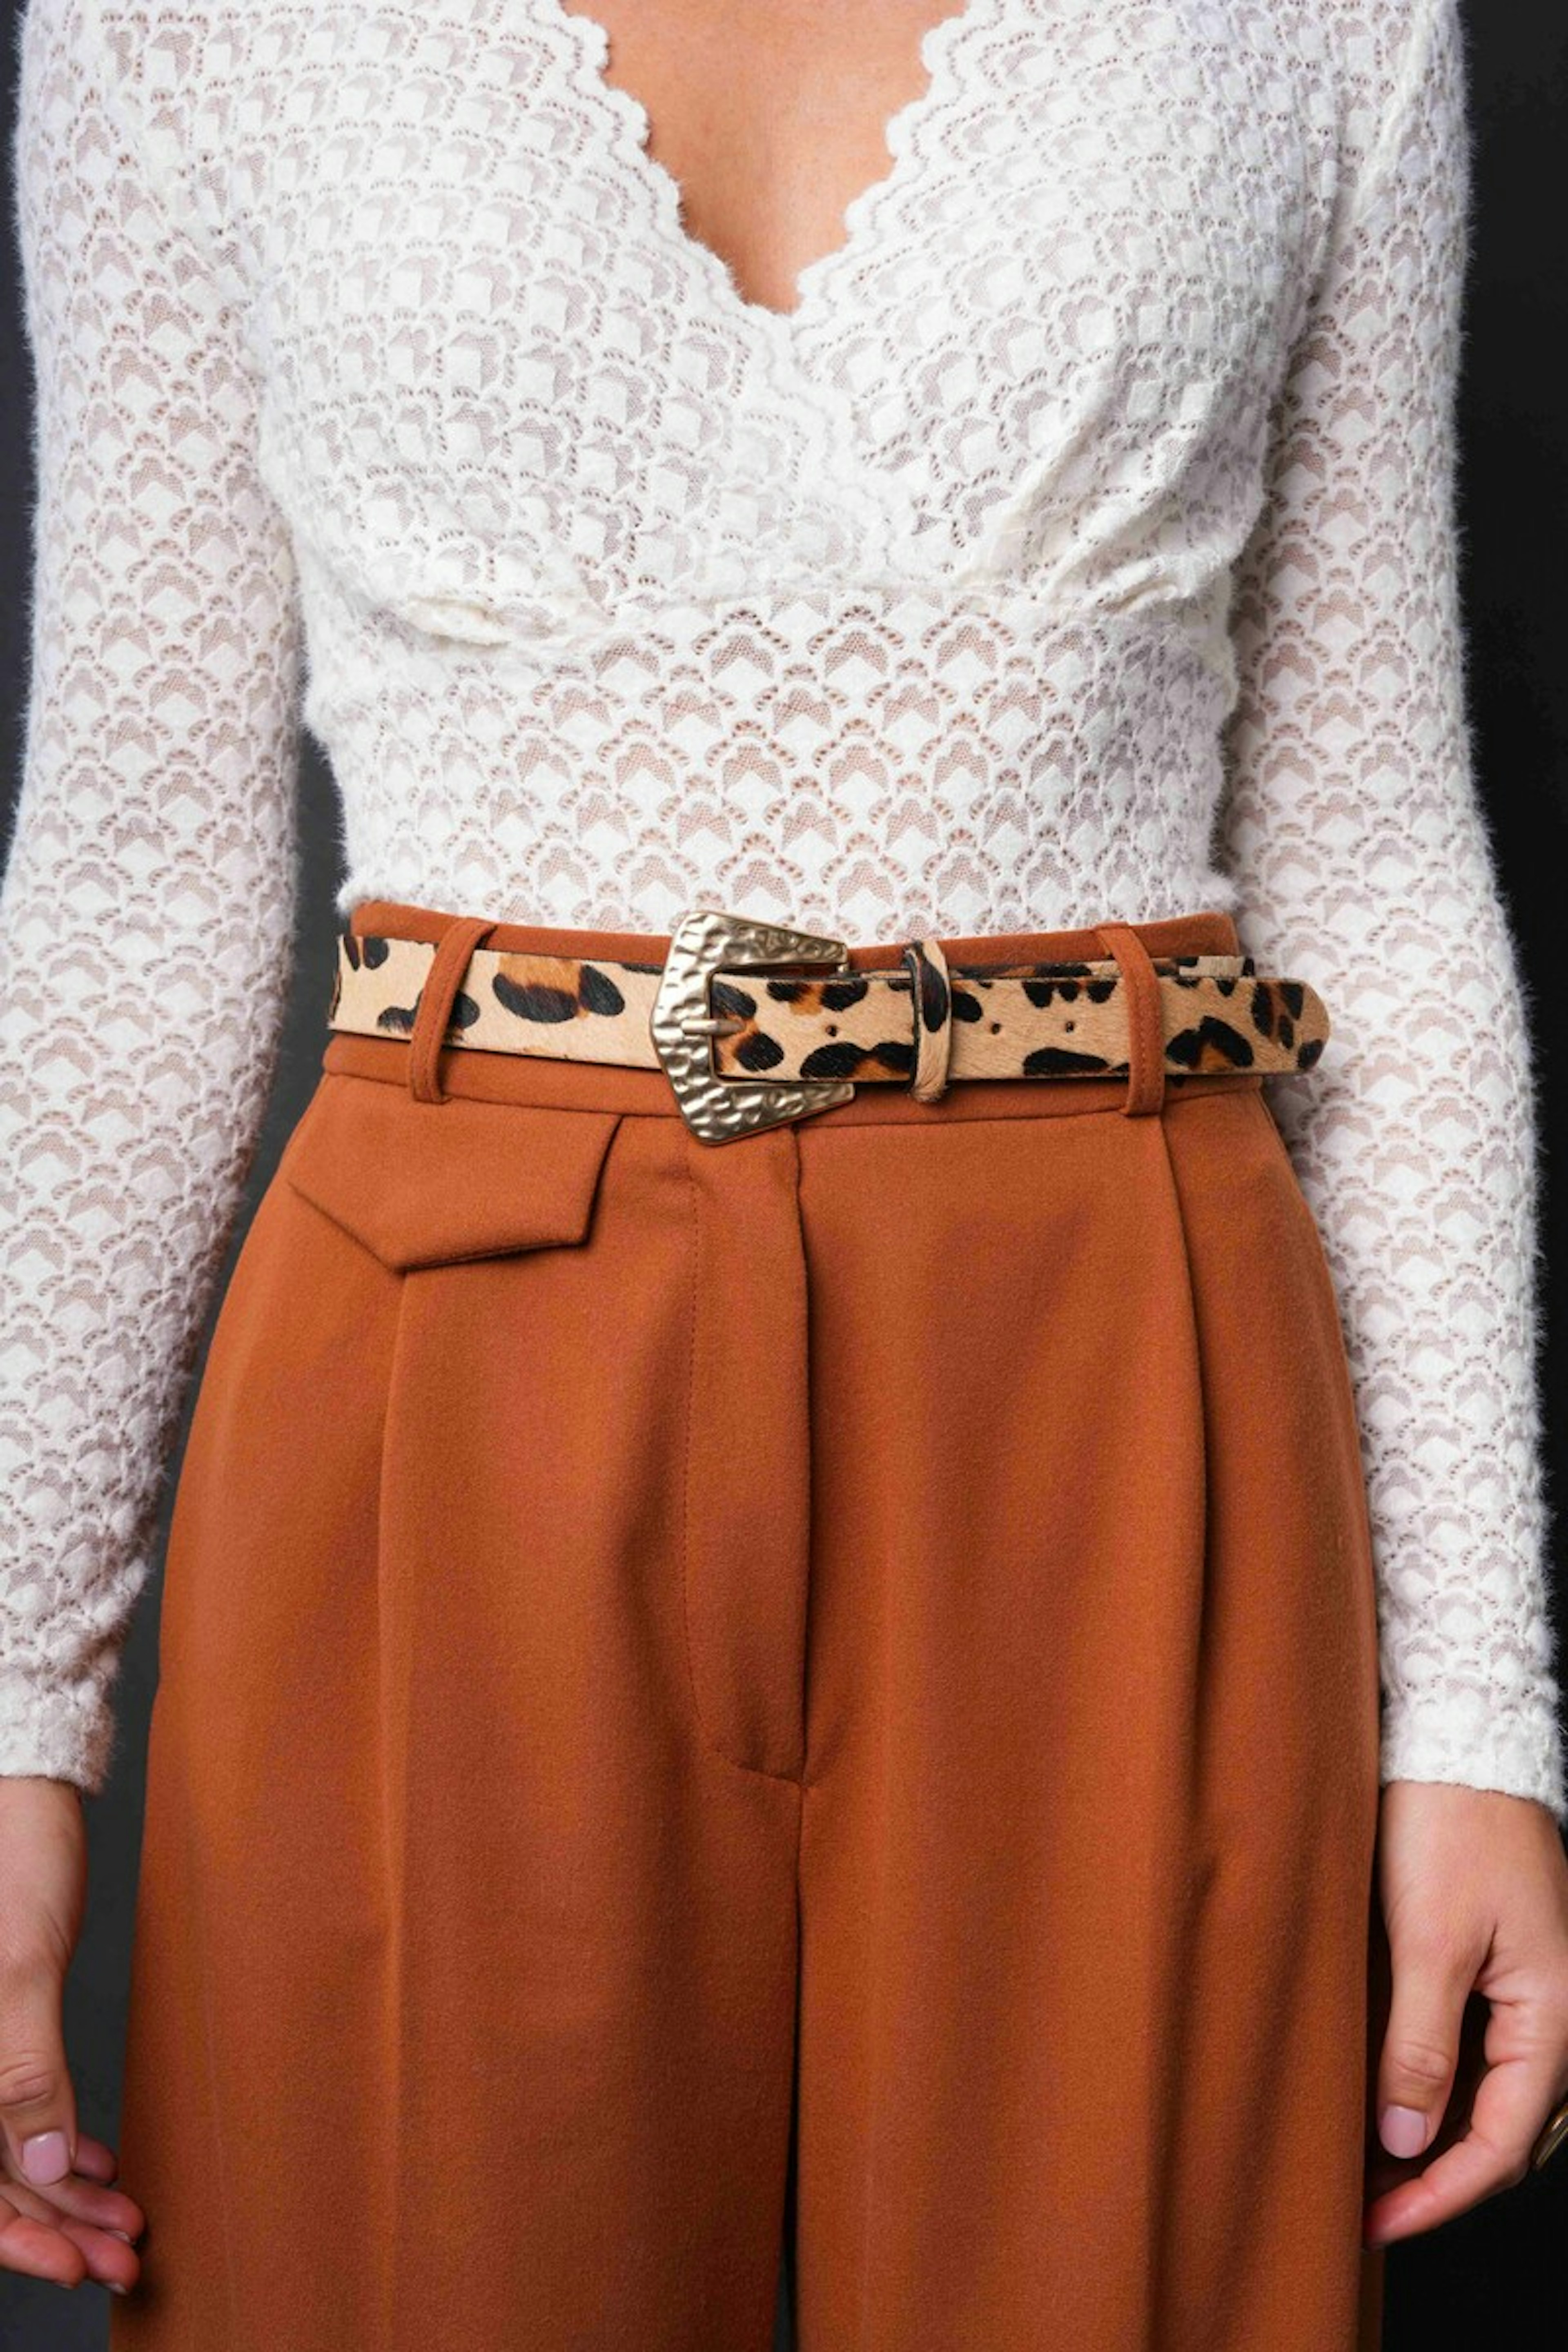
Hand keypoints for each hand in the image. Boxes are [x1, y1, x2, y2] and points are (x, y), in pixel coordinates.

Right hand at [0, 1776, 144, 2292]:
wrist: (24, 1795)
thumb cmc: (14, 1863)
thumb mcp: (21, 1966)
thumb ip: (25, 2071)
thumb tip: (47, 2164)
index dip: (18, 2236)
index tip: (76, 2267)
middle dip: (57, 2226)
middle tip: (125, 2258)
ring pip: (10, 2152)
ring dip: (69, 2194)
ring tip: (129, 2221)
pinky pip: (17, 2110)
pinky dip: (62, 2145)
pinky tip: (103, 2162)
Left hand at [1364, 1779, 1567, 2247]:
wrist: (1462, 1741)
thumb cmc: (1449, 1825)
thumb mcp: (1428, 1940)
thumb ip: (1420, 2045)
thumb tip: (1404, 2142)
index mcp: (1553, 2016)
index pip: (1499, 2145)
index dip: (1436, 2196)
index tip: (1374, 2224)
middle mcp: (1556, 2014)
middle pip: (1506, 2134)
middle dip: (1439, 2180)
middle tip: (1364, 2208)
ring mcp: (1533, 1991)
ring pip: (1496, 2100)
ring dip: (1439, 2141)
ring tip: (1368, 2167)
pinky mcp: (1502, 1966)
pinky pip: (1483, 2055)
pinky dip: (1441, 2090)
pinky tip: (1391, 2098)